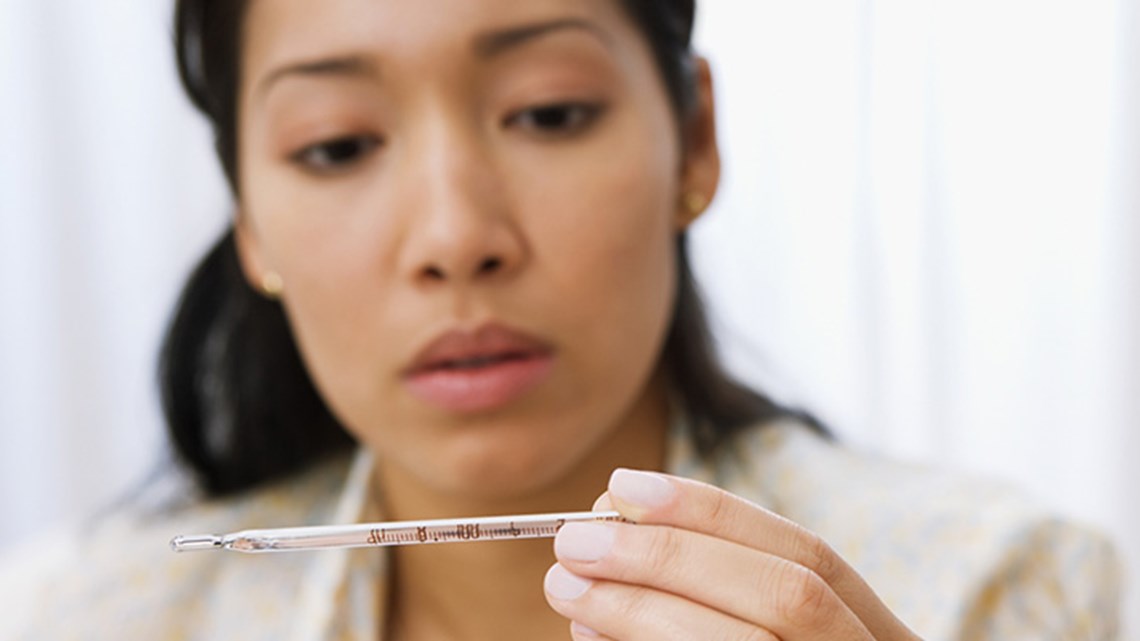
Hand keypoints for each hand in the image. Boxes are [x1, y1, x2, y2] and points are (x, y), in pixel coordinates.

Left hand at [544, 469, 921, 639]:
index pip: (811, 559)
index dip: (717, 515)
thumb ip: (711, 591)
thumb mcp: (765, 634)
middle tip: (574, 542)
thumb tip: (615, 524)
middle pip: (785, 598)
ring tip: (566, 585)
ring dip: (645, 607)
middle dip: (672, 557)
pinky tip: (591, 637)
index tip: (624, 486)